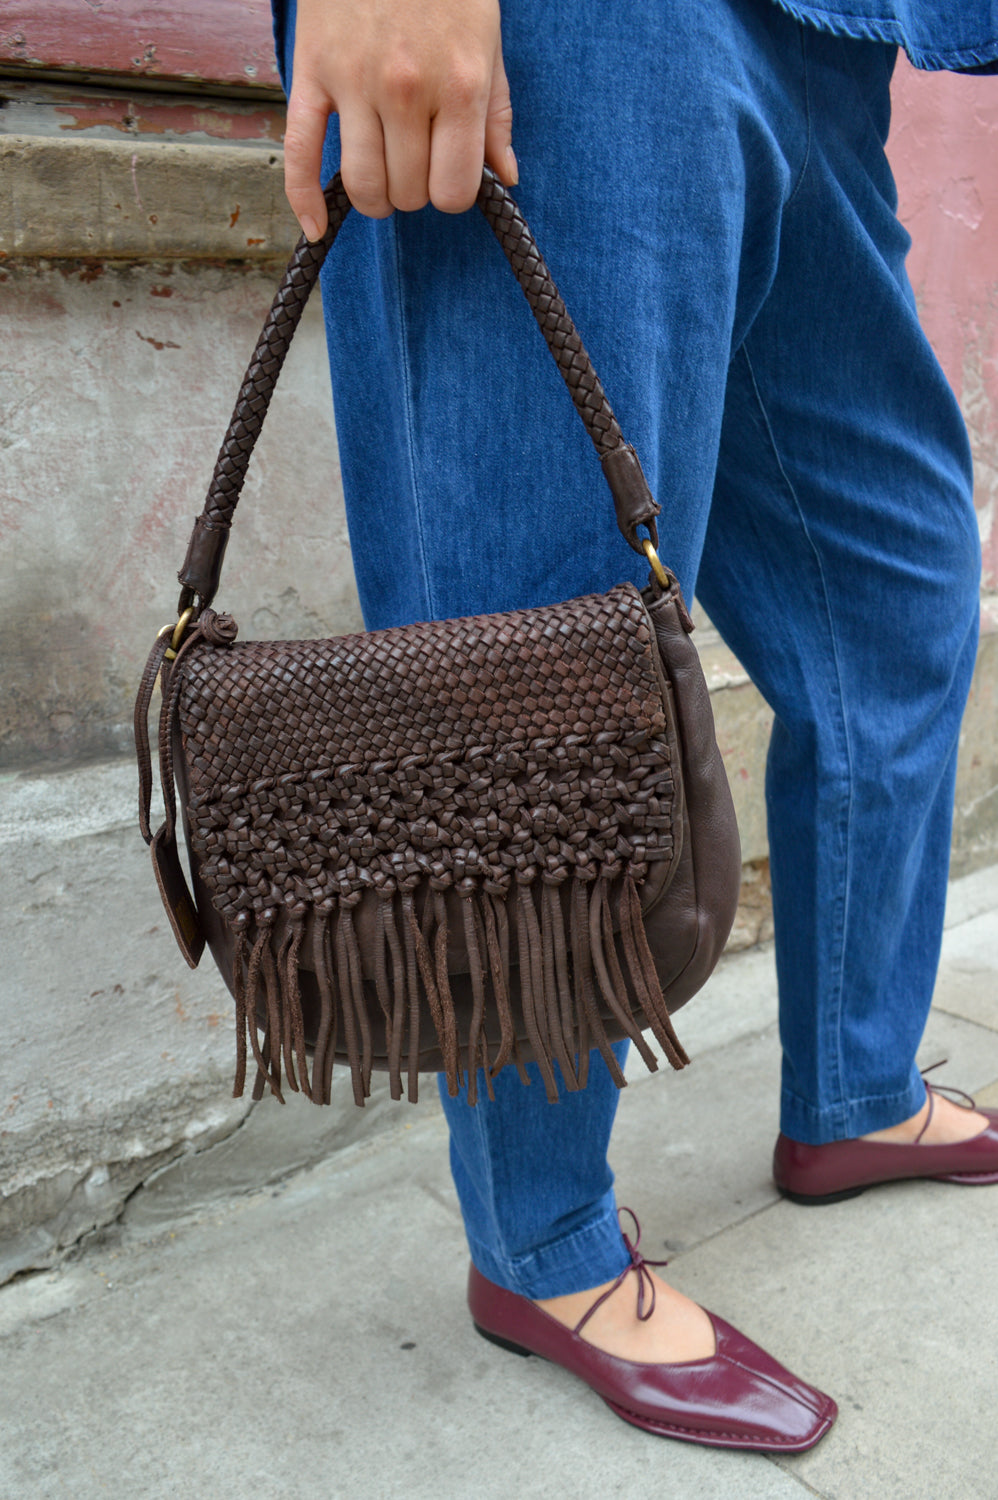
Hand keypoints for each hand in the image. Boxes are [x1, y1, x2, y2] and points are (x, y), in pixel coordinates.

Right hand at [284, 0, 516, 233]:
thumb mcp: (486, 42)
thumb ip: (495, 114)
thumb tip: (506, 177)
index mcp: (460, 86)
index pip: (453, 191)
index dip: (450, 194)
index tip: (446, 176)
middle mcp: (408, 90)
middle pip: (408, 194)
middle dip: (413, 191)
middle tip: (414, 163)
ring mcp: (355, 83)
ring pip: (362, 186)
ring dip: (374, 196)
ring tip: (381, 176)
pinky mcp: (311, 74)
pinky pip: (300, 155)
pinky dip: (305, 201)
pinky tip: (317, 227)